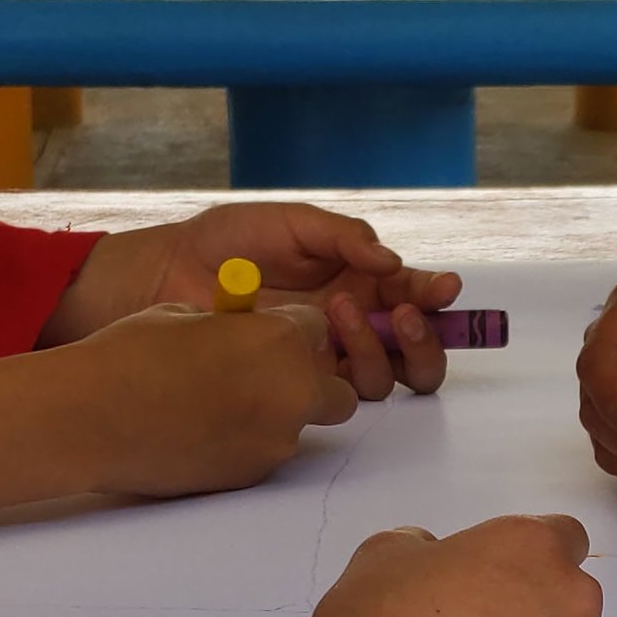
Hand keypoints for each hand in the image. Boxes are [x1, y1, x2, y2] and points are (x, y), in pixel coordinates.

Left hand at [43, 204, 462, 399]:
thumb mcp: (293, 223)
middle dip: (424, 338)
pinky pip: (342, 393)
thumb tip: (390, 262)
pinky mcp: (299, 381)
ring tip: (339, 309)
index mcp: (359, 281)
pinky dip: (346, 367)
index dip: (434, 295)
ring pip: (386, 377)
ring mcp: (328, 356)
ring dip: (377, 346)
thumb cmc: (231, 241)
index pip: (412, 295)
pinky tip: (320, 336)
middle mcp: (354, 323)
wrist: (173, 272)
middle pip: (414, 350)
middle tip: (403, 315)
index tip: (443, 288)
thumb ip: (343, 237)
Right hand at [65, 303, 357, 496]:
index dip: (291, 331)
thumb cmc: (132, 354)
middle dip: (312, 383)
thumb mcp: (188, 316)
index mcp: (281, 340)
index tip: (266, 336)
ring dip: (277, 416)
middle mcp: (293, 392)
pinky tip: (204, 434)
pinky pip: (267, 453)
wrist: (93, 417)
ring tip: (221, 409)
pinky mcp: (253, 475)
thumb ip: (234, 327)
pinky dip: (248, 442)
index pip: (318, 330)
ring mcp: (277, 440)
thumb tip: (243, 336)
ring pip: (302, 426)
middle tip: (269, 379)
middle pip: (339, 391)